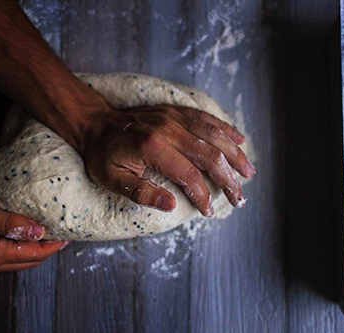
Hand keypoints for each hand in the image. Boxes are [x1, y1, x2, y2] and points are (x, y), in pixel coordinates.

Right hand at [0, 190, 67, 274]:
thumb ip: (9, 222)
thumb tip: (39, 230)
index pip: (35, 253)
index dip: (54, 244)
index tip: (69, 233)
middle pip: (30, 260)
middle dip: (49, 248)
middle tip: (63, 231)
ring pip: (19, 260)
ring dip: (36, 248)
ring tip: (48, 232)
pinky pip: (7, 256)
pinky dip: (21, 247)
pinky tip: (23, 233)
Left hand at [78, 104, 254, 216]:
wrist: (94, 123)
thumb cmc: (102, 155)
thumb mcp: (112, 179)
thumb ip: (141, 193)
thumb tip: (171, 205)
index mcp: (153, 147)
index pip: (190, 175)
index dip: (203, 195)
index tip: (209, 211)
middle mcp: (168, 129)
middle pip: (210, 154)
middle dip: (229, 179)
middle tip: (240, 198)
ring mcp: (173, 117)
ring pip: (214, 134)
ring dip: (235, 154)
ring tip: (249, 172)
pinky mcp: (175, 111)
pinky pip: (206, 118)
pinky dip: (225, 129)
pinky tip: (240, 139)